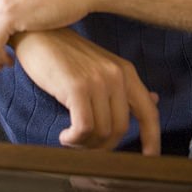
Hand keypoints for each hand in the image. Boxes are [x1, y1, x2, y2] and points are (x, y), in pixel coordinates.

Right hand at [14, 28, 160, 154]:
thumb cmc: (65, 53)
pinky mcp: (77, 87)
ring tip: (71, 138)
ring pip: (102, 132)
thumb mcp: (99, 67)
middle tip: (85, 147)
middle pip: (121, 129)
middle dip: (103, 147)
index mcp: (125, 71)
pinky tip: (64, 136)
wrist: (37, 32)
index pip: (149, 112)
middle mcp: (116, 75)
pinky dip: (74, 139)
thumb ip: (124, 86)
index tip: (150, 159)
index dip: (152, 139)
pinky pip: (84, 128)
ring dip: (85, 144)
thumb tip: (154, 100)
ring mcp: (98, 80)